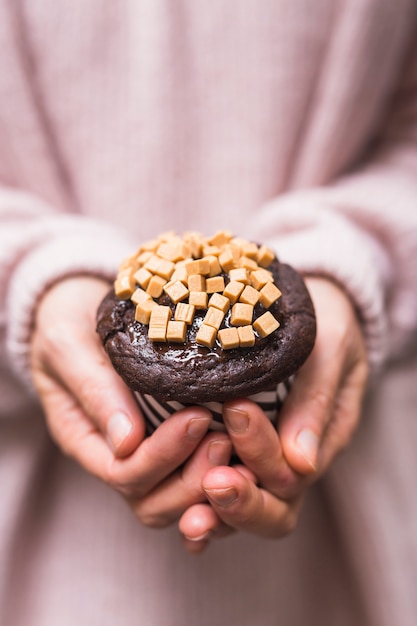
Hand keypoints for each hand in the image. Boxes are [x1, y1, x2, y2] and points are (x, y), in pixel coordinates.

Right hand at [30, 276, 231, 526]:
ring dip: (209, 481)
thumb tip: (126, 442)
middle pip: (152, 501)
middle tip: (225, 438)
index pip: (123, 472)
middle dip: (191, 479)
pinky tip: (247, 453)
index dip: (163, 456)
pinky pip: (195, 475)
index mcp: (85, 437)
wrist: (79, 305)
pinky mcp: (171, 440)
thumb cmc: (68, 320)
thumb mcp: (69, 345)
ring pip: (176, 499)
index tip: (198, 416)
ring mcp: (143, 451)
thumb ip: (94, 389)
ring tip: (238, 445)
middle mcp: (114, 454)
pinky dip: (221, 472)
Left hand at [179, 277, 368, 551]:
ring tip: (188, 516)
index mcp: (322, 439)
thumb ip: (316, 398)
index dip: (263, 454)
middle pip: (273, 511)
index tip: (234, 410)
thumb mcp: (330, 349)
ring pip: (243, 513)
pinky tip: (179, 516)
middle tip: (214, 481)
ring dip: (216, 516)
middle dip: (243, 502)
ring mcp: (262, 463)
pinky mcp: (232, 455)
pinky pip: (216, 497)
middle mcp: (292, 462)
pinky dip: (199, 509)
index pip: (294, 472)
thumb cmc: (324, 325)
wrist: (310, 312)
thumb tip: (302, 463)